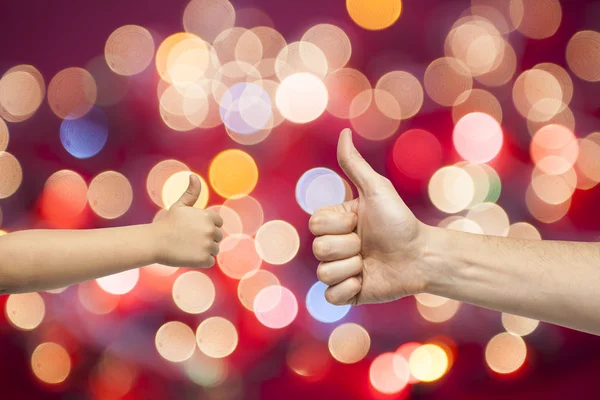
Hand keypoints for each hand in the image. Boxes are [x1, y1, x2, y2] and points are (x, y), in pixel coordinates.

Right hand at [152, 175, 222, 267]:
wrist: (154, 242)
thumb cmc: (167, 223)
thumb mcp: (180, 206)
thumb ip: (191, 192)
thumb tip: (194, 176)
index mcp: (208, 216)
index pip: (218, 223)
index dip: (207, 226)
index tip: (194, 229)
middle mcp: (210, 230)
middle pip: (217, 237)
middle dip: (206, 239)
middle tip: (189, 239)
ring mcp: (208, 245)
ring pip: (214, 249)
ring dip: (204, 250)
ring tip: (188, 247)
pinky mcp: (204, 259)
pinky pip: (210, 261)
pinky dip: (201, 261)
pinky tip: (189, 255)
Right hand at [309, 129, 429, 304]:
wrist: (421, 255)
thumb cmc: (400, 220)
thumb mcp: (377, 190)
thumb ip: (354, 164)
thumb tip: (344, 133)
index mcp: (335, 223)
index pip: (315, 225)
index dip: (339, 225)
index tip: (360, 222)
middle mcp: (333, 246)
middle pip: (319, 249)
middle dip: (349, 247)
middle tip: (368, 245)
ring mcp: (339, 270)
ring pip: (324, 273)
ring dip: (352, 268)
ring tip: (370, 263)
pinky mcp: (347, 293)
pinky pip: (331, 296)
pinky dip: (349, 289)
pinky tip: (366, 280)